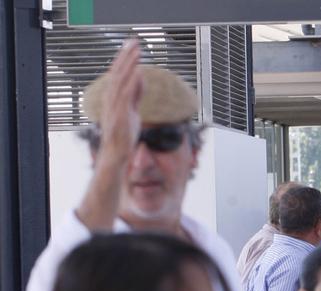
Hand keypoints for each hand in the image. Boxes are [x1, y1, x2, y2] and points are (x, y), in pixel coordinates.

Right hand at [98, 40, 143, 166]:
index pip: (118, 73)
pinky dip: (132, 82)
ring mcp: (115, 106)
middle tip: (133, 41)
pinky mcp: (121, 114)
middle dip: (126, 56)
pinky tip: (138, 72)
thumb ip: (136, 94)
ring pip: (121, 80)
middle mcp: (112, 98)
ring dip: (129, 64)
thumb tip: (140, 77)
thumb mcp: (132, 109)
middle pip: (118, 73)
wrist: (116, 152)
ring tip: (136, 51)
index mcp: (114, 97)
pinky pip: (127, 95)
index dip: (124, 59)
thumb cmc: (124, 133)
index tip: (131, 45)